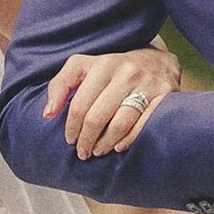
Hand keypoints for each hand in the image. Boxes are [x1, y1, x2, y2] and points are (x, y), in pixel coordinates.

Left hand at [45, 45, 182, 158]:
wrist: (157, 61)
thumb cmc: (114, 68)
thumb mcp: (84, 66)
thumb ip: (61, 84)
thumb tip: (48, 113)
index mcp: (104, 64)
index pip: (80, 104)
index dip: (72, 127)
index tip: (70, 139)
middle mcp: (126, 73)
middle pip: (98, 117)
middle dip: (86, 139)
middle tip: (82, 152)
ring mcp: (147, 84)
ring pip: (121, 123)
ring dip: (105, 143)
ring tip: (97, 151)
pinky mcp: (165, 95)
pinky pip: (144, 125)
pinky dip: (129, 140)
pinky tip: (118, 147)